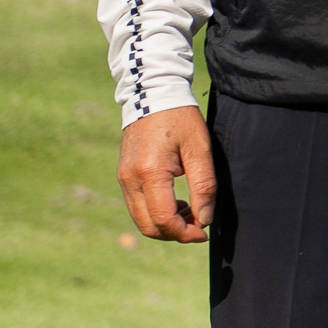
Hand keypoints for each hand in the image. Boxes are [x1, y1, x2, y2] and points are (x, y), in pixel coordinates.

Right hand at [117, 106, 216, 242]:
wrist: (153, 94)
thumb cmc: (181, 118)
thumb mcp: (200, 149)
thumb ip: (204, 186)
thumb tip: (204, 219)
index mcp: (150, 172)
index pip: (163, 219)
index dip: (184, 232)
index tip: (203, 232)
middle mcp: (130, 179)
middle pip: (148, 226)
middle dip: (174, 233)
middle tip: (199, 225)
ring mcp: (123, 178)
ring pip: (140, 219)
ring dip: (165, 224)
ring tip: (190, 211)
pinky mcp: (123, 175)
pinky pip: (136, 206)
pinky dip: (156, 213)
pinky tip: (176, 201)